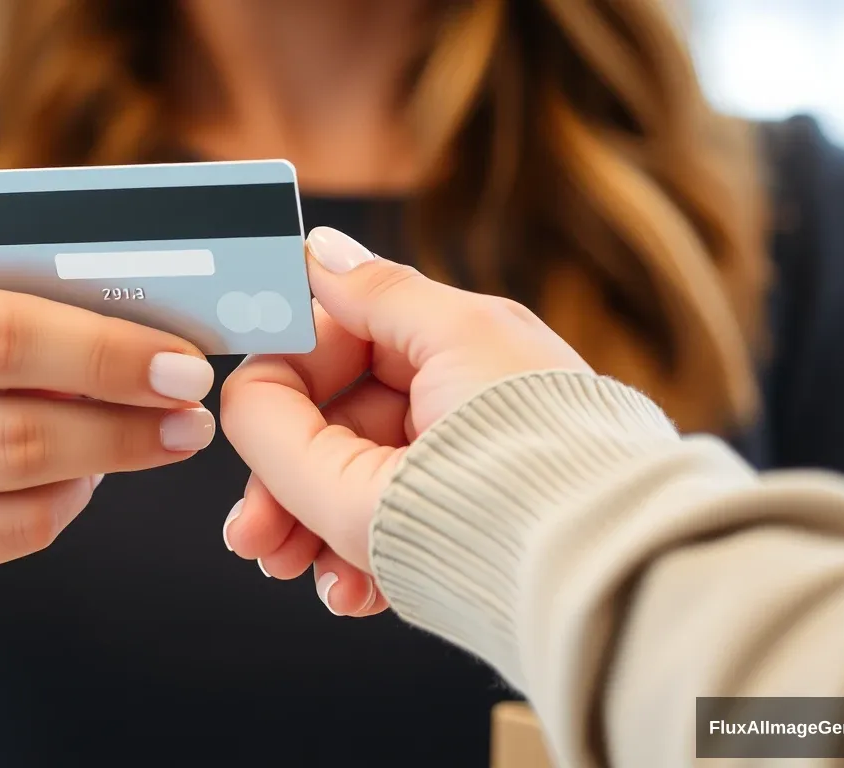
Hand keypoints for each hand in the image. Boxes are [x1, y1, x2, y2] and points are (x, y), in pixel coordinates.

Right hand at [0, 237, 216, 602]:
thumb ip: (1, 284)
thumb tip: (132, 324)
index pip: (8, 335)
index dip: (108, 354)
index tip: (185, 363)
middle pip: (24, 425)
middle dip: (130, 420)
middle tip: (195, 412)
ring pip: (28, 484)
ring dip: (114, 458)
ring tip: (167, 436)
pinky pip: (18, 531)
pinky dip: (69, 499)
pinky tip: (90, 472)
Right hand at [220, 227, 589, 615]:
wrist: (602, 565)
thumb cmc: (535, 446)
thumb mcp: (451, 347)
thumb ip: (371, 296)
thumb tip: (320, 245)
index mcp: (449, 345)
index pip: (335, 344)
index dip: (282, 383)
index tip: (241, 424)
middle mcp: (449, 402)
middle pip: (331, 426)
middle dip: (280, 479)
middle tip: (249, 533)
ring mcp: (453, 467)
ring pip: (345, 485)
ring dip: (305, 527)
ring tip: (286, 569)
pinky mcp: (460, 527)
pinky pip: (385, 534)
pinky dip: (355, 562)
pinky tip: (346, 591)